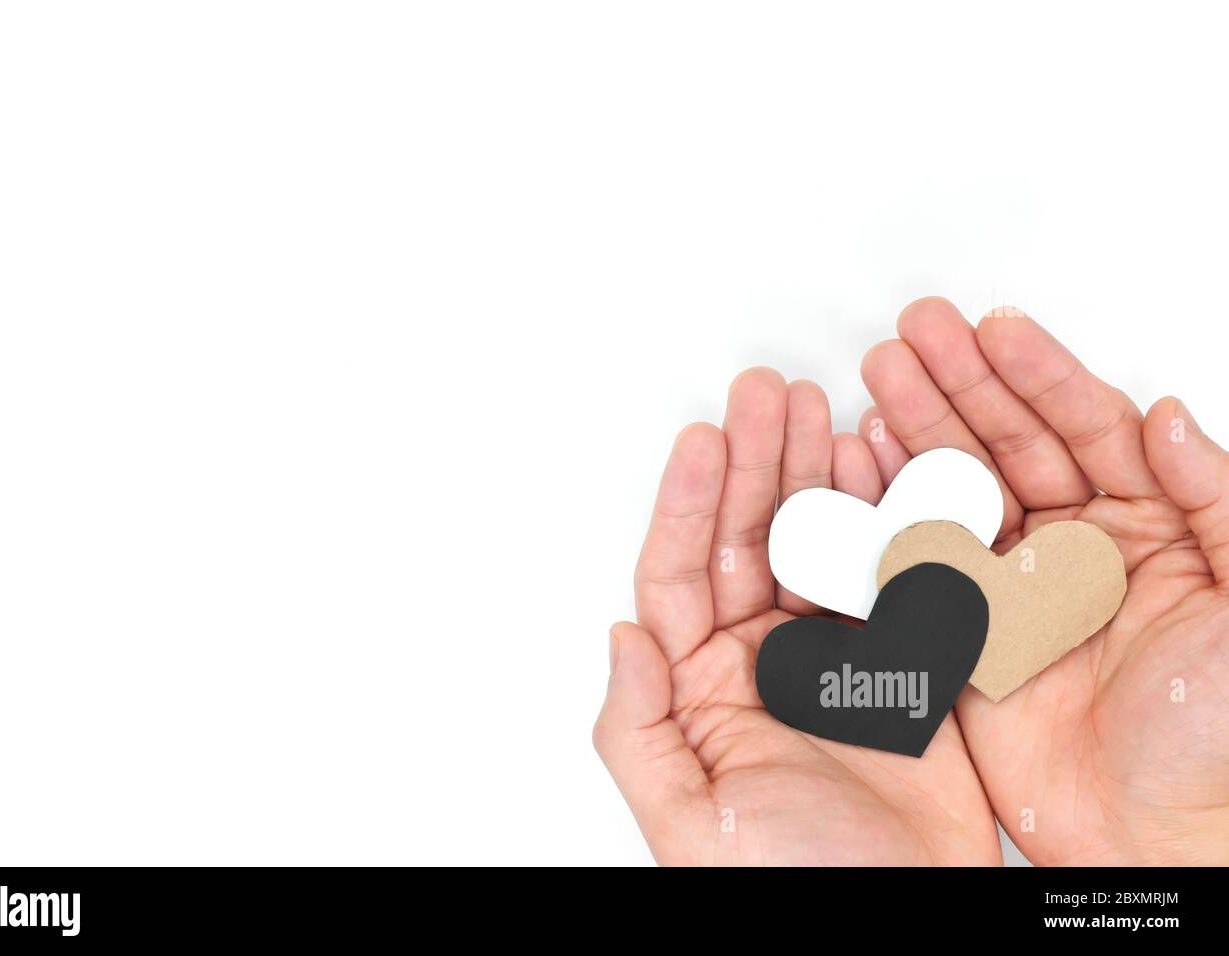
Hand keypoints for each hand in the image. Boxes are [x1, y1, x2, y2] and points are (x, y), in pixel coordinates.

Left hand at [593, 369, 1001, 864]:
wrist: (907, 922)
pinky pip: (888, 573)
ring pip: (815, 543)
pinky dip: (887, 519)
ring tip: (818, 408)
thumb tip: (619, 634)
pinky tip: (878, 468)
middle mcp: (759, 660)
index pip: (682, 574)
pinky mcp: (902, 659)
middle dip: (756, 462)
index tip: (703, 438)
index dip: (689, 502)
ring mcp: (832, 653)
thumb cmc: (794, 885)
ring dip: (816, 475)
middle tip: (767, 392)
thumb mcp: (691, 819)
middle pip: (749, 538)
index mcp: (700, 687)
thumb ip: (639, 725)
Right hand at [859, 298, 1228, 864]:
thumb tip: (1168, 415)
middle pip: (1010, 442)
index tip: (995, 329)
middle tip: (916, 332)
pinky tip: (870, 461)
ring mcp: (1015, 587)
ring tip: (881, 376)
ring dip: (920, 429)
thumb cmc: (1221, 739)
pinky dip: (892, 507)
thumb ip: (1219, 500)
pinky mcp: (967, 632)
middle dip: (961, 383)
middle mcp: (1076, 548)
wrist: (1162, 843)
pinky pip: (924, 557)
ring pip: (960, 487)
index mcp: (1150, 528)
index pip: (1088, 428)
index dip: (1040, 374)